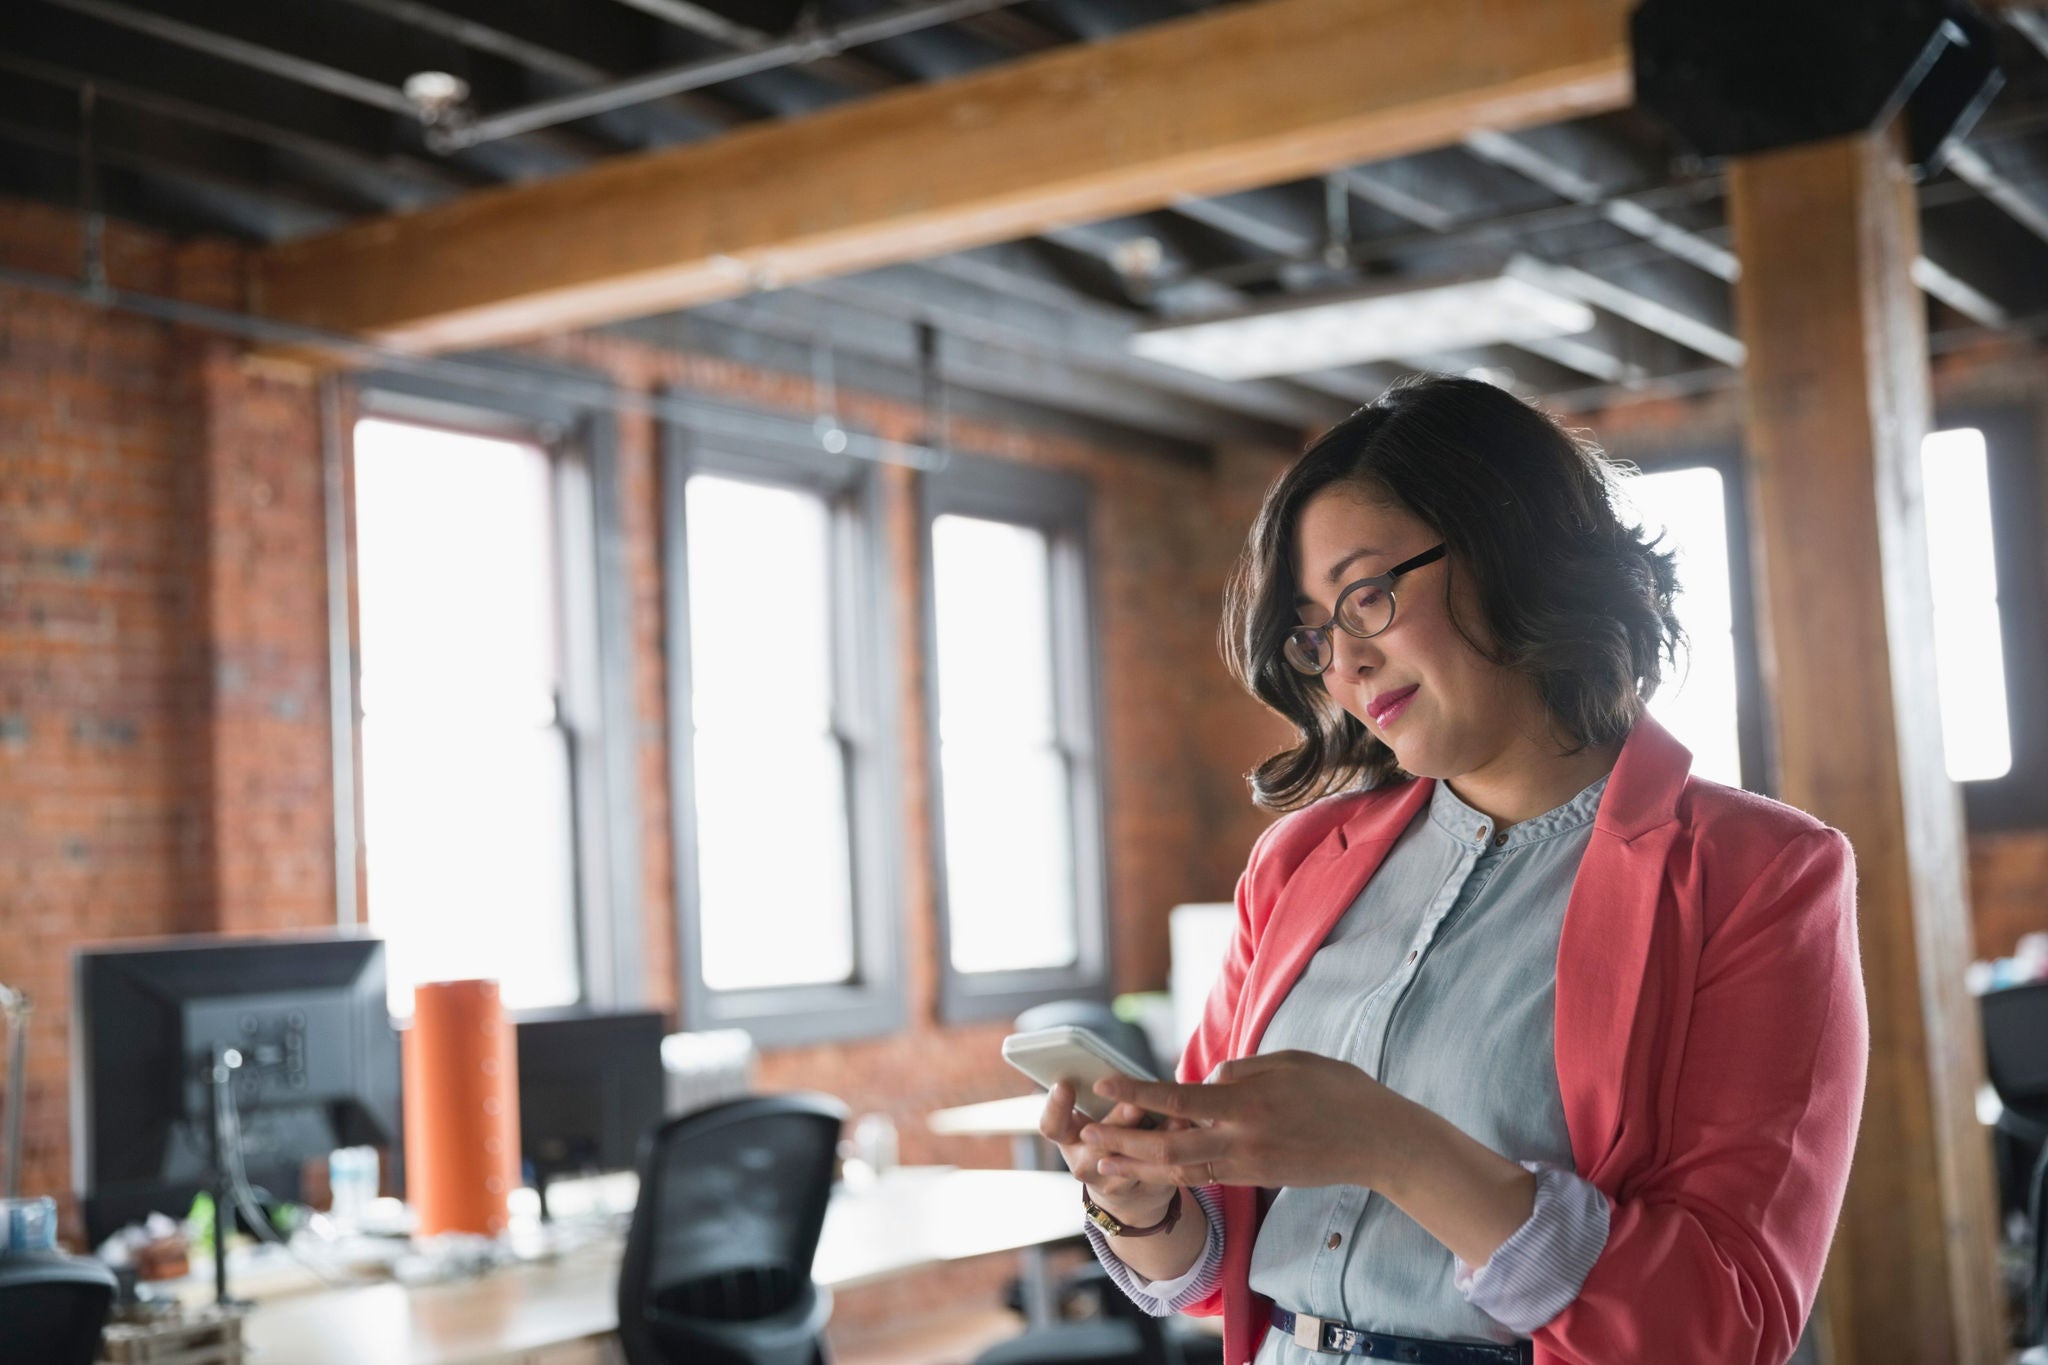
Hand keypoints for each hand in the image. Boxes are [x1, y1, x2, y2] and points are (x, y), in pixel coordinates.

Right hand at [1038, 1081, 1192, 1221]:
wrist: (1126, 1190)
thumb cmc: (1108, 1133)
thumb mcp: (1092, 1116)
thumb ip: (1098, 1096)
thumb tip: (1119, 1070)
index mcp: (1068, 1138)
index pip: (1052, 1126)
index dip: (1056, 1107)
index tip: (1064, 1084)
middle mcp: (1084, 1163)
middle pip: (1097, 1145)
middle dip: (1118, 1122)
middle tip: (1133, 1103)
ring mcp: (1113, 1182)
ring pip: (1132, 1163)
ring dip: (1155, 1138)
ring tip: (1176, 1118)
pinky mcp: (1143, 1189)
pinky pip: (1161, 1171)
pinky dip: (1176, 1147)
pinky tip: (1188, 1128)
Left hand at [1084, 1050, 1423, 1191]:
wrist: (1380, 1141)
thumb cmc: (1338, 1090)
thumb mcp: (1288, 1061)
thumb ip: (1239, 1069)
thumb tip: (1203, 1083)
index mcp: (1249, 1102)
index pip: (1180, 1099)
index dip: (1138, 1092)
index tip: (1103, 1084)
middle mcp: (1243, 1138)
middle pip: (1169, 1146)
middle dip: (1124, 1140)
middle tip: (1086, 1133)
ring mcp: (1250, 1163)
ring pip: (1182, 1170)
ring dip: (1139, 1165)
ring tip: (1102, 1161)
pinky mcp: (1258, 1177)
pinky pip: (1208, 1175)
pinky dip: (1174, 1173)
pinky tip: (1150, 1168)